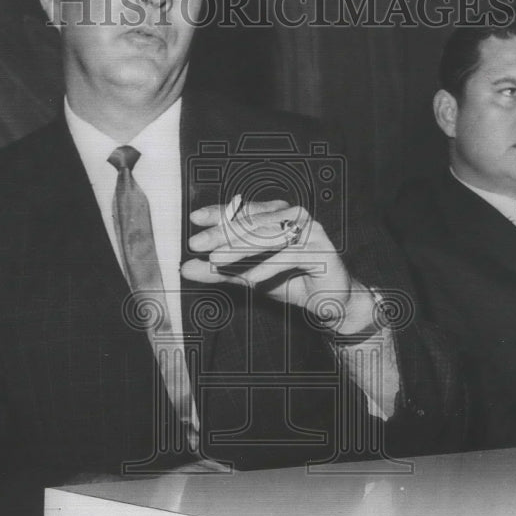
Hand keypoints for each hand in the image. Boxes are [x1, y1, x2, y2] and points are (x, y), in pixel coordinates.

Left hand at [180, 199, 377, 334]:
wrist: (330, 303)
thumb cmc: (291, 282)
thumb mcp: (249, 277)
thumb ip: (220, 272)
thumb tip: (185, 268)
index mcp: (277, 215)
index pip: (243, 211)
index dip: (218, 214)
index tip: (194, 220)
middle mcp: (293, 216)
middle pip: (252, 222)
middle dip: (222, 234)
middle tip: (197, 245)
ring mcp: (310, 230)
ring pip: (269, 236)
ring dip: (241, 250)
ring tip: (217, 262)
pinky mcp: (322, 249)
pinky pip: (291, 256)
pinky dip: (270, 268)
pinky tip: (251, 280)